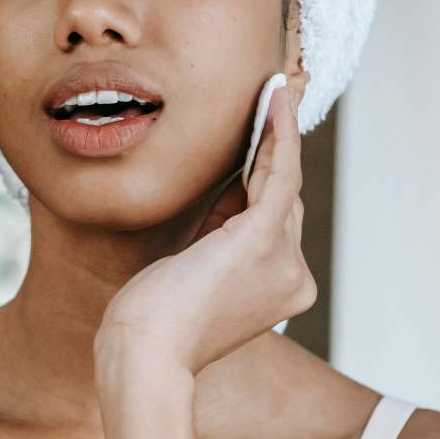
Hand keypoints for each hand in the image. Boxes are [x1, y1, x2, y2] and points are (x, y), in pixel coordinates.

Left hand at [94, 78, 314, 375]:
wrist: (145, 353)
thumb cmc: (154, 319)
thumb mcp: (195, 266)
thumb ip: (220, 228)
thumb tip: (232, 183)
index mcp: (281, 288)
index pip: (275, 219)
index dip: (266, 171)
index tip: (261, 129)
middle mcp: (294, 276)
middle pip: (284, 198)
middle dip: (277, 144)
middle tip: (277, 93)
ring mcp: (284, 260)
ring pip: (282, 180)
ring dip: (280, 127)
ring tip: (277, 86)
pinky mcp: (262, 240)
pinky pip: (277, 172)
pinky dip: (278, 132)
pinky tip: (274, 99)